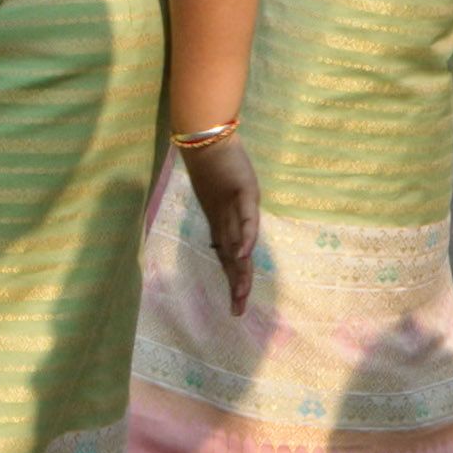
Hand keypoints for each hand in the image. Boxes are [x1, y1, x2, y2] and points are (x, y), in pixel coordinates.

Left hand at [176, 136, 261, 316]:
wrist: (207, 140)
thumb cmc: (217, 165)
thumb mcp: (227, 195)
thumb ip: (231, 216)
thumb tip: (232, 237)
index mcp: (222, 224)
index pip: (228, 259)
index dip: (232, 280)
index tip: (235, 305)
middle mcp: (225, 221)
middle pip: (232, 258)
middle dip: (236, 285)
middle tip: (237, 312)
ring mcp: (233, 209)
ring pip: (237, 244)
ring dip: (239, 270)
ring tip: (240, 293)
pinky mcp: (243, 194)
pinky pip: (245, 220)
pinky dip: (244, 238)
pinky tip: (243, 255)